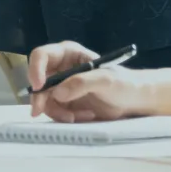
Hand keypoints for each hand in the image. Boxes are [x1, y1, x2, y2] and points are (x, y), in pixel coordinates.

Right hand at [25, 42, 162, 121]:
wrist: (135, 101)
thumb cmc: (124, 83)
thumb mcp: (105, 80)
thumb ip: (82, 83)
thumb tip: (58, 92)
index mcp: (69, 54)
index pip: (42, 56)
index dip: (35, 69)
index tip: (38, 87)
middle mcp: (61, 69)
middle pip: (37, 81)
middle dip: (41, 98)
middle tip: (40, 112)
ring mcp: (62, 88)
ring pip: (44, 100)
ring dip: (58, 111)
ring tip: (82, 116)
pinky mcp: (65, 104)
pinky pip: (55, 112)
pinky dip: (66, 117)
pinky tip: (85, 117)